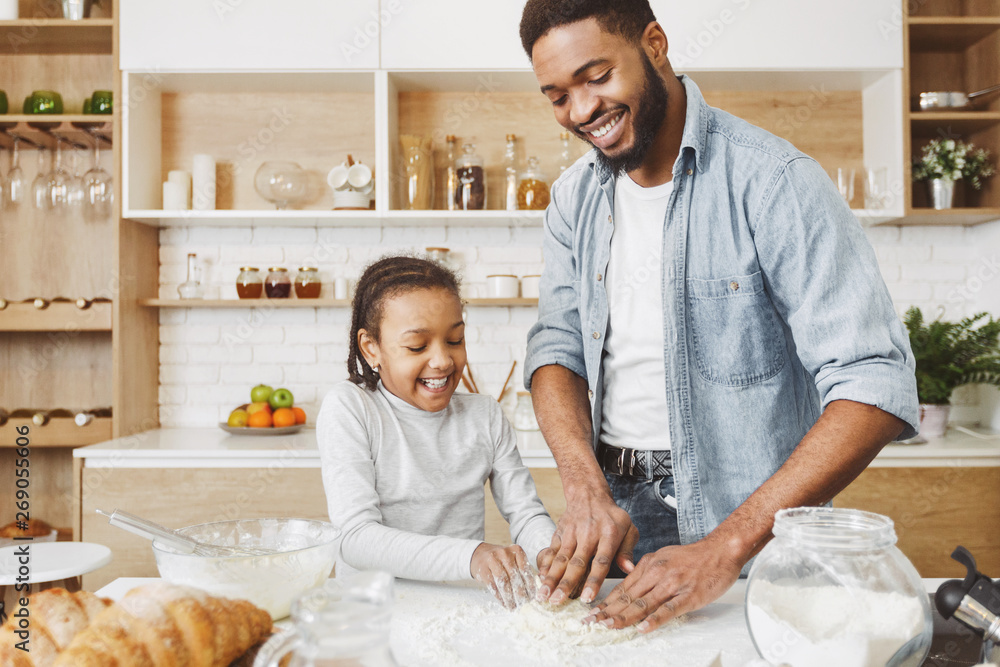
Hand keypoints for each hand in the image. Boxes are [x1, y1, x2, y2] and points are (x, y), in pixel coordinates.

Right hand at [471, 543, 535, 609]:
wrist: (480, 555)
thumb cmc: (502, 561)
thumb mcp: (514, 560)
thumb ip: (523, 572)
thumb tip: (533, 593)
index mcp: (516, 550)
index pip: (525, 570)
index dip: (530, 585)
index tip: (532, 597)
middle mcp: (505, 553)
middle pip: (514, 576)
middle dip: (520, 593)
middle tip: (524, 604)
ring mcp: (492, 560)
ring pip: (503, 582)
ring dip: (509, 597)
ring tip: (513, 606)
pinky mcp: (483, 569)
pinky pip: (493, 586)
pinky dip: (500, 597)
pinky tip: (504, 603)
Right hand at [536, 488, 638, 605]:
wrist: (589, 495)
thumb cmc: (612, 517)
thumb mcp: (628, 529)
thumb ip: (627, 550)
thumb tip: (630, 569)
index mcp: (609, 534)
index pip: (601, 561)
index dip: (593, 580)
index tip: (587, 598)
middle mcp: (589, 534)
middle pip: (576, 562)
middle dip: (565, 584)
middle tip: (556, 602)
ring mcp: (572, 533)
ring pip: (561, 558)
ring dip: (551, 578)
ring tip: (543, 595)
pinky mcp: (560, 532)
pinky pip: (551, 550)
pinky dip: (545, 565)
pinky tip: (540, 579)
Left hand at [583, 535, 742, 632]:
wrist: (720, 550)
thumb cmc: (693, 557)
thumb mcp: (663, 558)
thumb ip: (646, 572)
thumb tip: (629, 586)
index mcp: (649, 565)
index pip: (622, 588)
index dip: (606, 602)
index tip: (592, 612)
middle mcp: (657, 574)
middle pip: (628, 597)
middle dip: (607, 611)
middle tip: (590, 623)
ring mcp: (672, 585)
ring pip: (643, 603)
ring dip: (623, 617)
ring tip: (608, 626)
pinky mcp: (688, 596)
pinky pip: (668, 609)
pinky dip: (654, 620)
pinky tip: (643, 628)